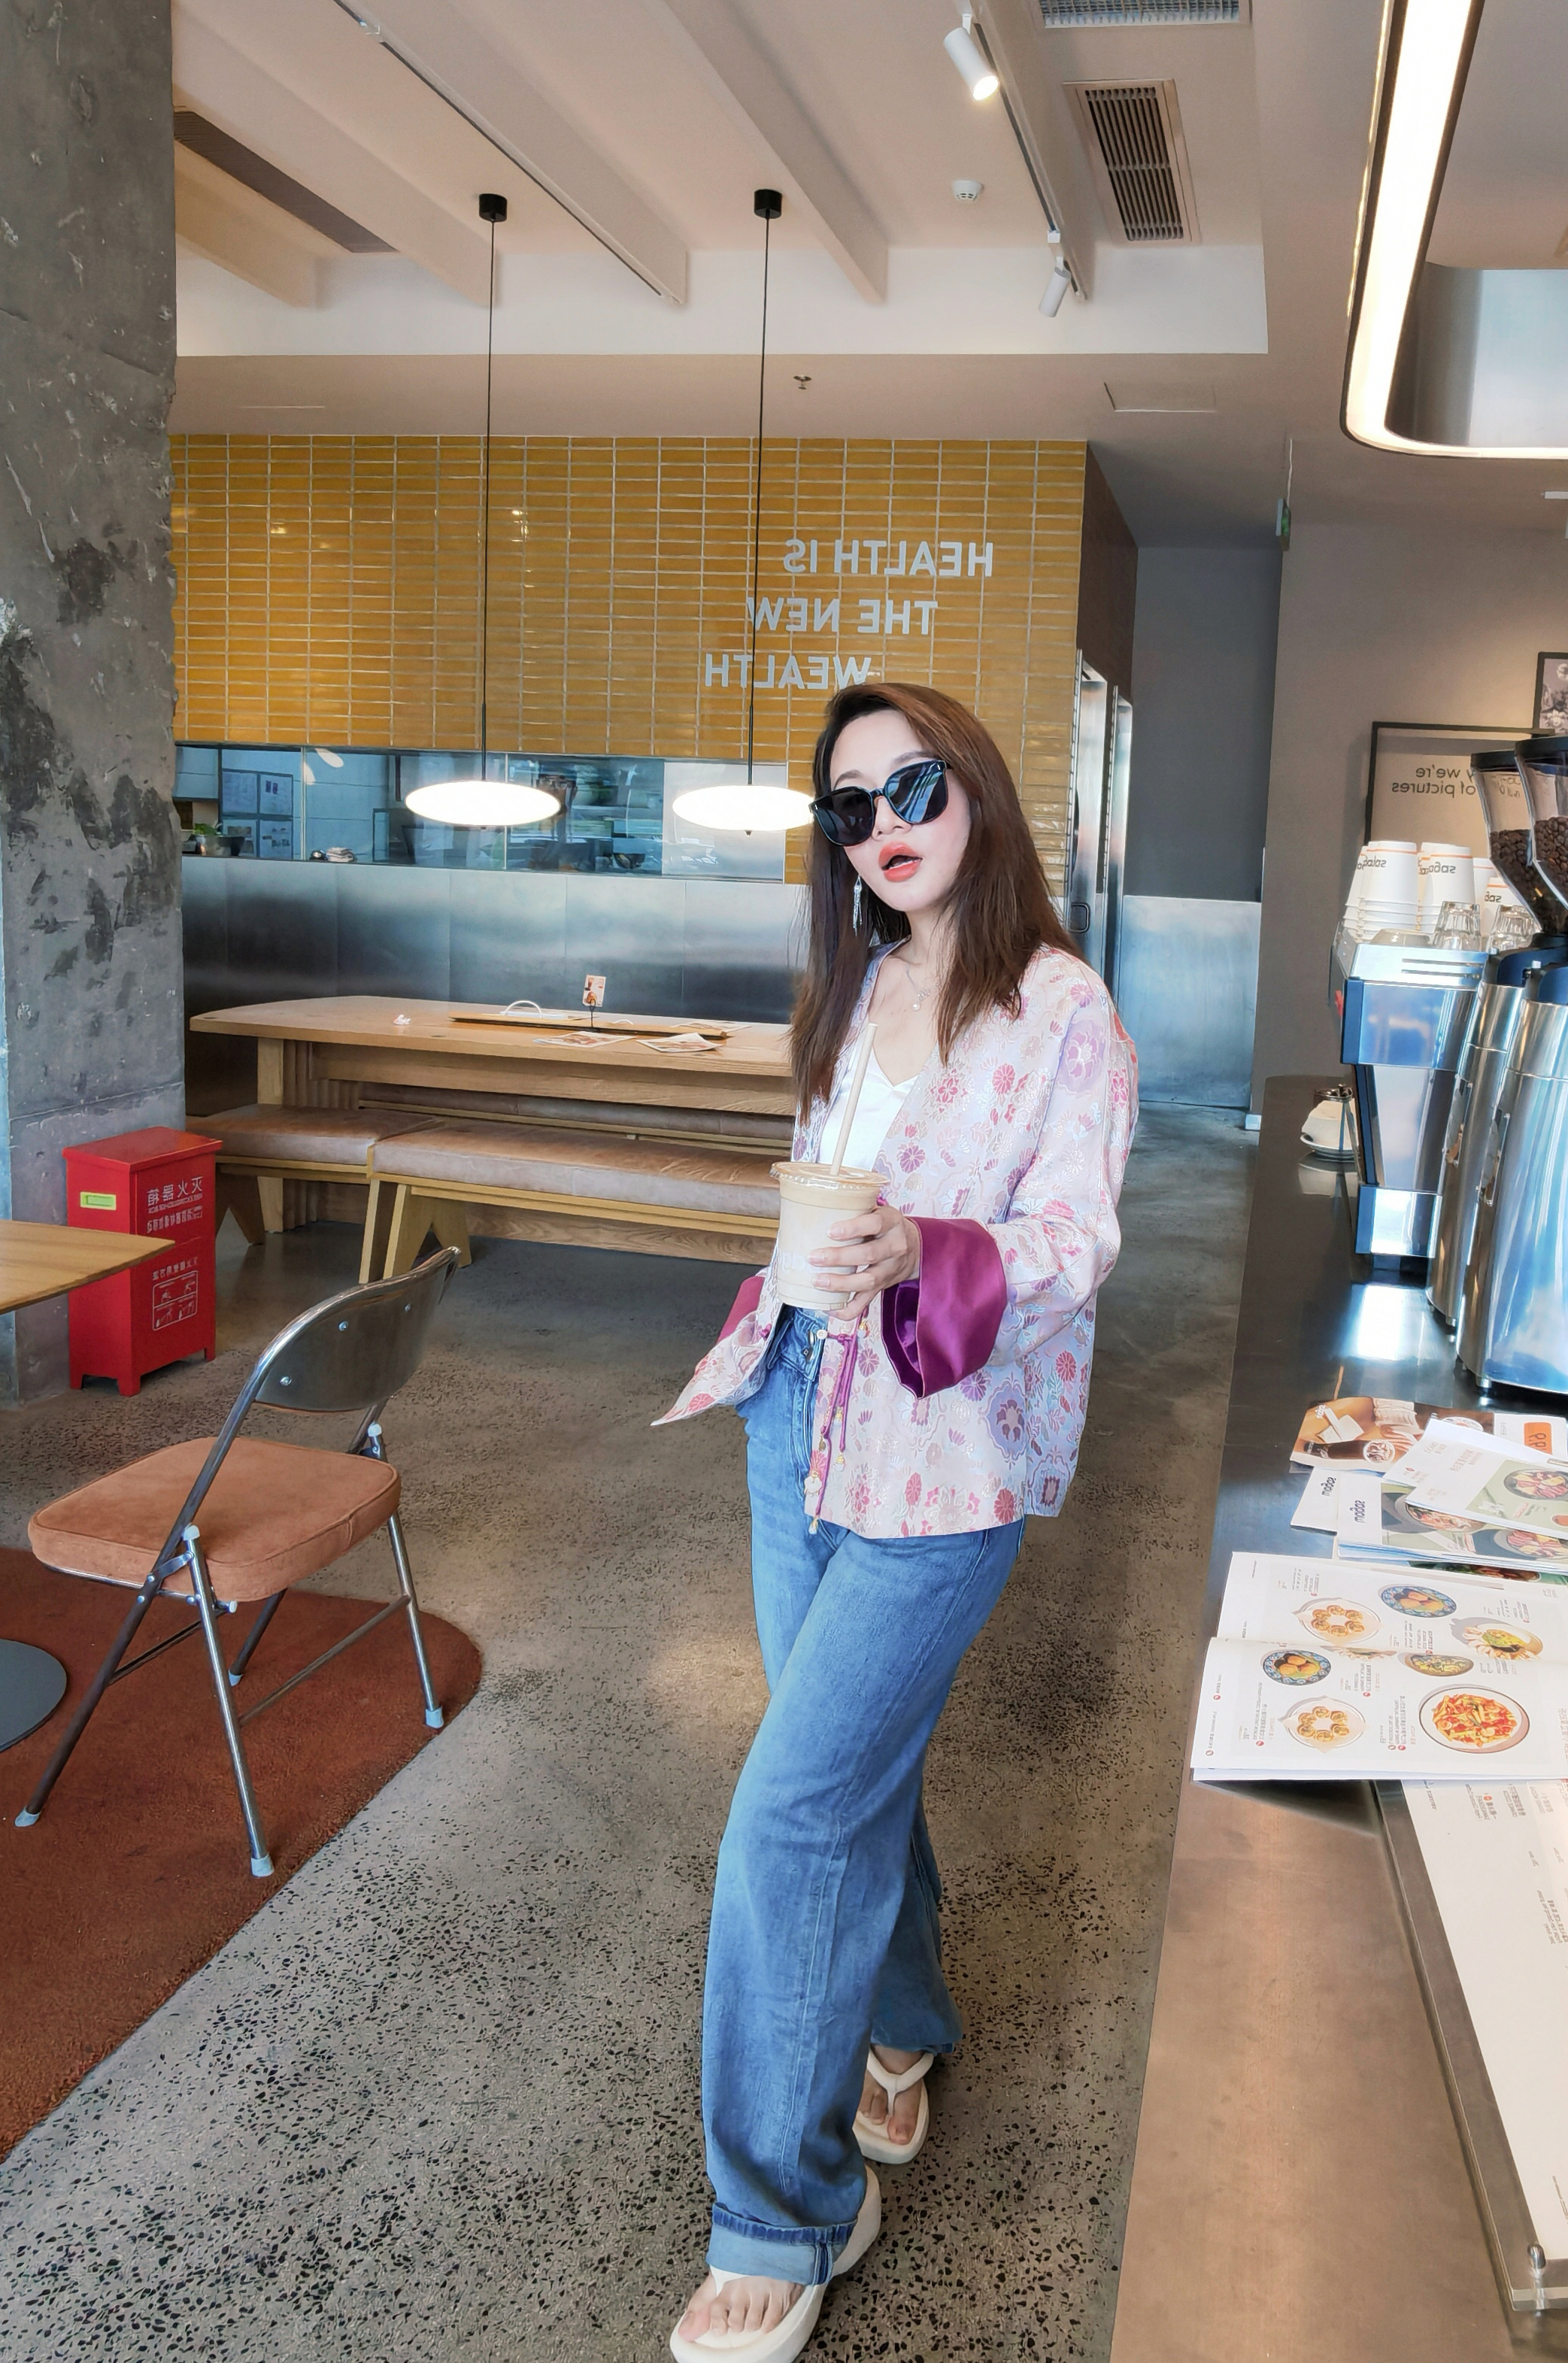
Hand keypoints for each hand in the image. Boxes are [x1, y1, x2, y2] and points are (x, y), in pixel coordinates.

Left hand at [810, 1201, 920, 1320]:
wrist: (914, 1248)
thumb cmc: (885, 1226)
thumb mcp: (877, 1211)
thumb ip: (855, 1210)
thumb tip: (814, 1209)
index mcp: (892, 1222)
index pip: (875, 1224)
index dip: (853, 1228)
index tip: (830, 1231)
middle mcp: (895, 1246)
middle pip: (868, 1254)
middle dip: (839, 1257)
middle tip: (814, 1257)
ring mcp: (890, 1269)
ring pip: (868, 1280)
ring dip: (840, 1283)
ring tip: (817, 1281)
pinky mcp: (883, 1287)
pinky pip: (866, 1303)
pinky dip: (847, 1309)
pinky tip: (829, 1306)